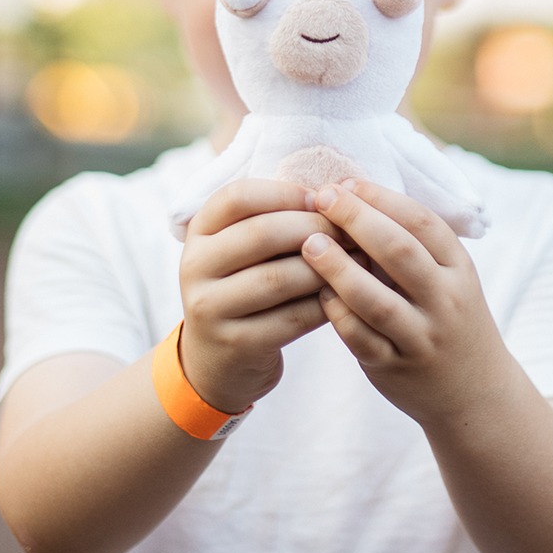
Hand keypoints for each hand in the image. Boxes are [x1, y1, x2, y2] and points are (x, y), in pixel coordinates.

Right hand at [178, 179, 338, 415]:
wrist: (217, 359)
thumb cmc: (245, 288)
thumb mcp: (242, 250)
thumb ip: (272, 219)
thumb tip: (335, 196)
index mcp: (199, 232)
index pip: (238, 197)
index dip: (285, 193)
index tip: (321, 199)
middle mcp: (195, 266)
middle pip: (261, 234)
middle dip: (314, 228)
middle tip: (351, 231)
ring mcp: (210, 307)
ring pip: (279, 278)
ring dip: (326, 268)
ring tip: (358, 261)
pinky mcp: (235, 343)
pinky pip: (291, 318)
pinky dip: (325, 304)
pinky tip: (347, 297)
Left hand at [301, 180, 511, 427]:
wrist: (475, 393)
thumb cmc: (449, 318)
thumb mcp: (448, 277)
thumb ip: (411, 244)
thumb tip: (350, 195)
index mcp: (458, 268)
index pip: (421, 221)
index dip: (381, 198)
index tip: (345, 183)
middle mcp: (445, 301)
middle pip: (399, 252)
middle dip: (356, 219)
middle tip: (321, 198)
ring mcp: (422, 338)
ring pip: (376, 300)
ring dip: (338, 268)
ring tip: (309, 244)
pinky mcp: (396, 369)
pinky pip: (361, 340)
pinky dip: (337, 314)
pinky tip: (318, 293)